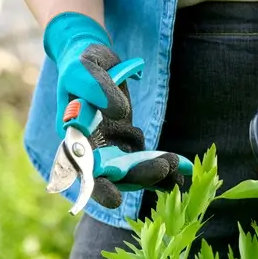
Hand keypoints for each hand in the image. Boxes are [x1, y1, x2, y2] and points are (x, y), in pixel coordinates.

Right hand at [43, 12, 184, 208]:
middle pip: (114, 176)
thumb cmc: (82, 63)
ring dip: (155, 173)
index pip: (83, 170)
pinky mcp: (128, 143)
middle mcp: (91, 150)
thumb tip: (120, 113)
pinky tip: (184, 168)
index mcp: (74, 138)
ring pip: (133, 171)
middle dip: (139, 176)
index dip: (98, 188)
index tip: (115, 201)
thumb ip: (98, 88)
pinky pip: (145, 160)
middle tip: (165, 166)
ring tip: (178, 165)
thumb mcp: (85, 69)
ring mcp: (111, 149)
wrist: (91, 57)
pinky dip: (164, 166)